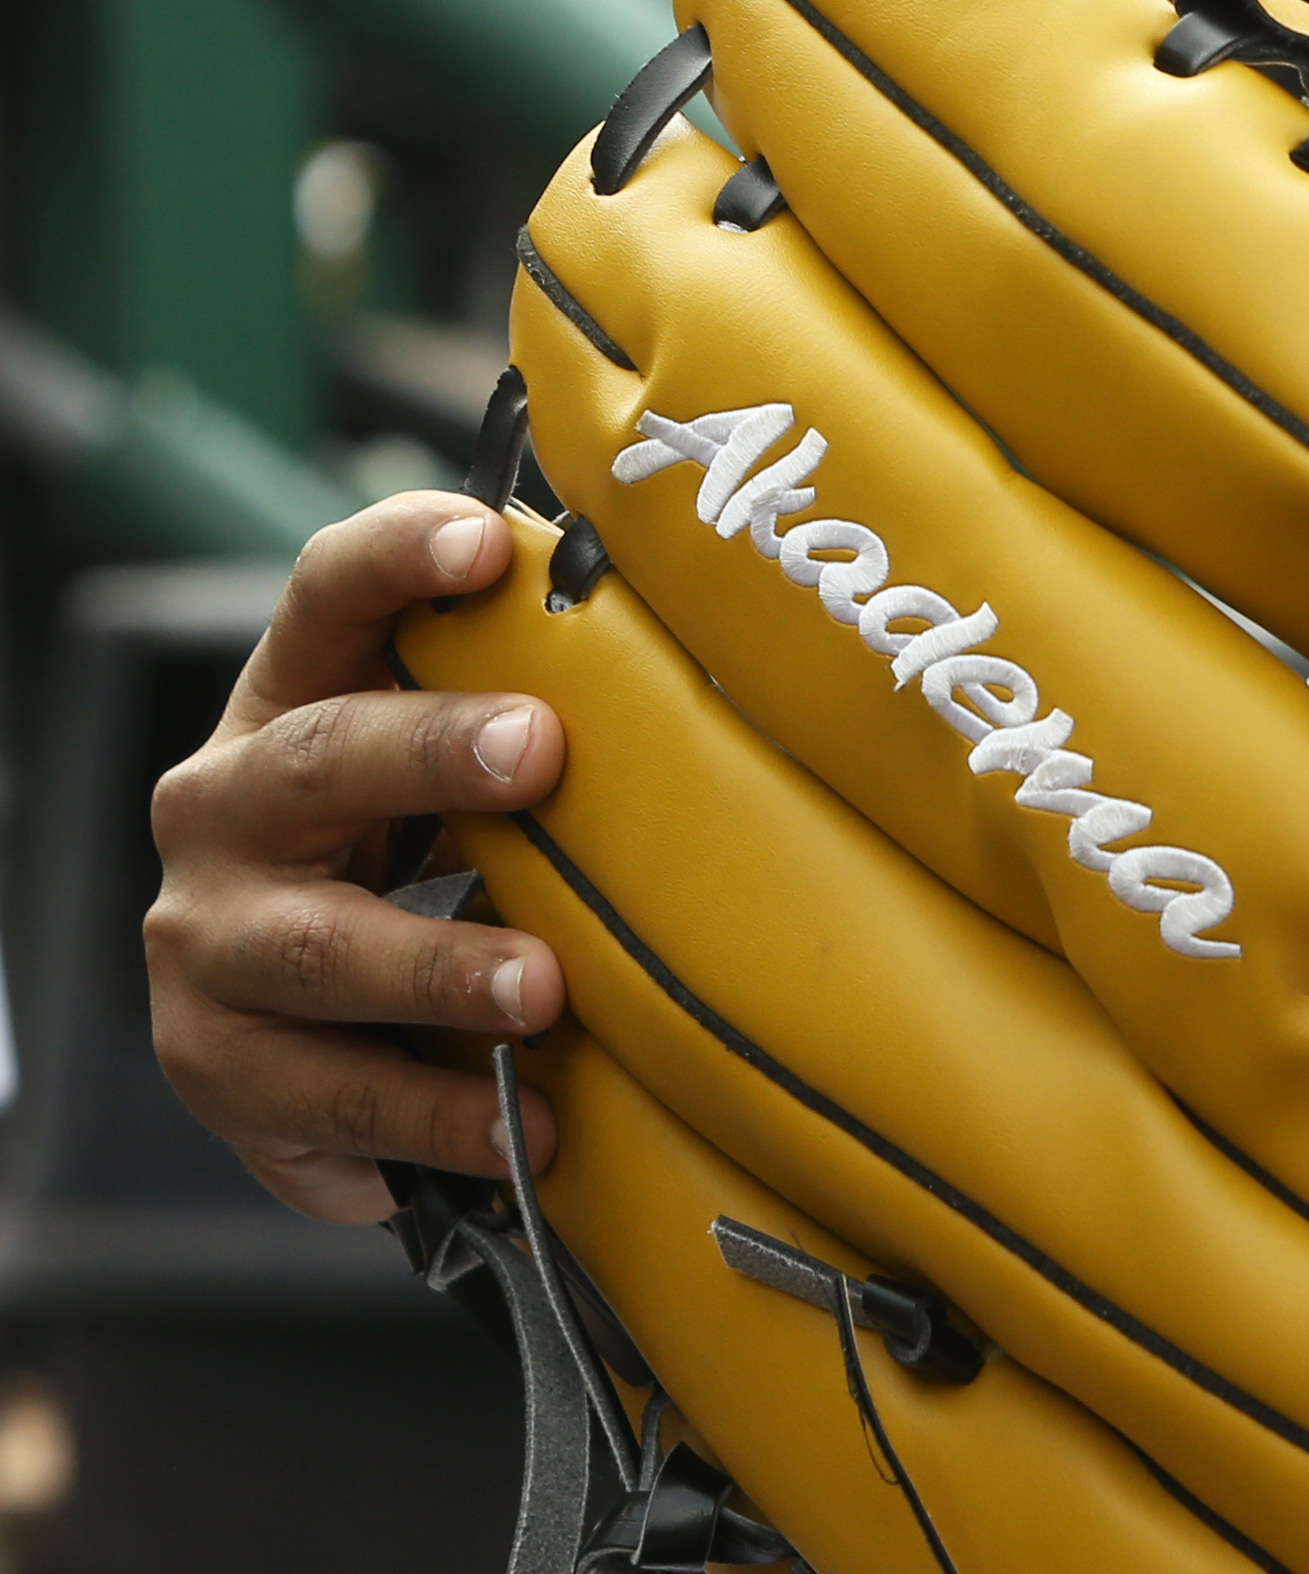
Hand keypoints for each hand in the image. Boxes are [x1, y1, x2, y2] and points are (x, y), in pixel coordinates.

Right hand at [143, 491, 568, 1221]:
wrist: (317, 1015)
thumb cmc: (424, 847)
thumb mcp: (463, 770)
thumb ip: (548, 707)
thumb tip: (737, 659)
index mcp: (295, 695)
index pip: (328, 593)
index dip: (397, 556)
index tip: (486, 542)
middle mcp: (226, 806)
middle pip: (320, 757)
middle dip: (430, 750)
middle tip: (539, 751)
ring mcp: (208, 944)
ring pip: (316, 950)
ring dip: (439, 967)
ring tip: (544, 988)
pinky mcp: (222, 1068)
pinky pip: (329, 1097)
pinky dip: (438, 1117)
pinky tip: (529, 1130)